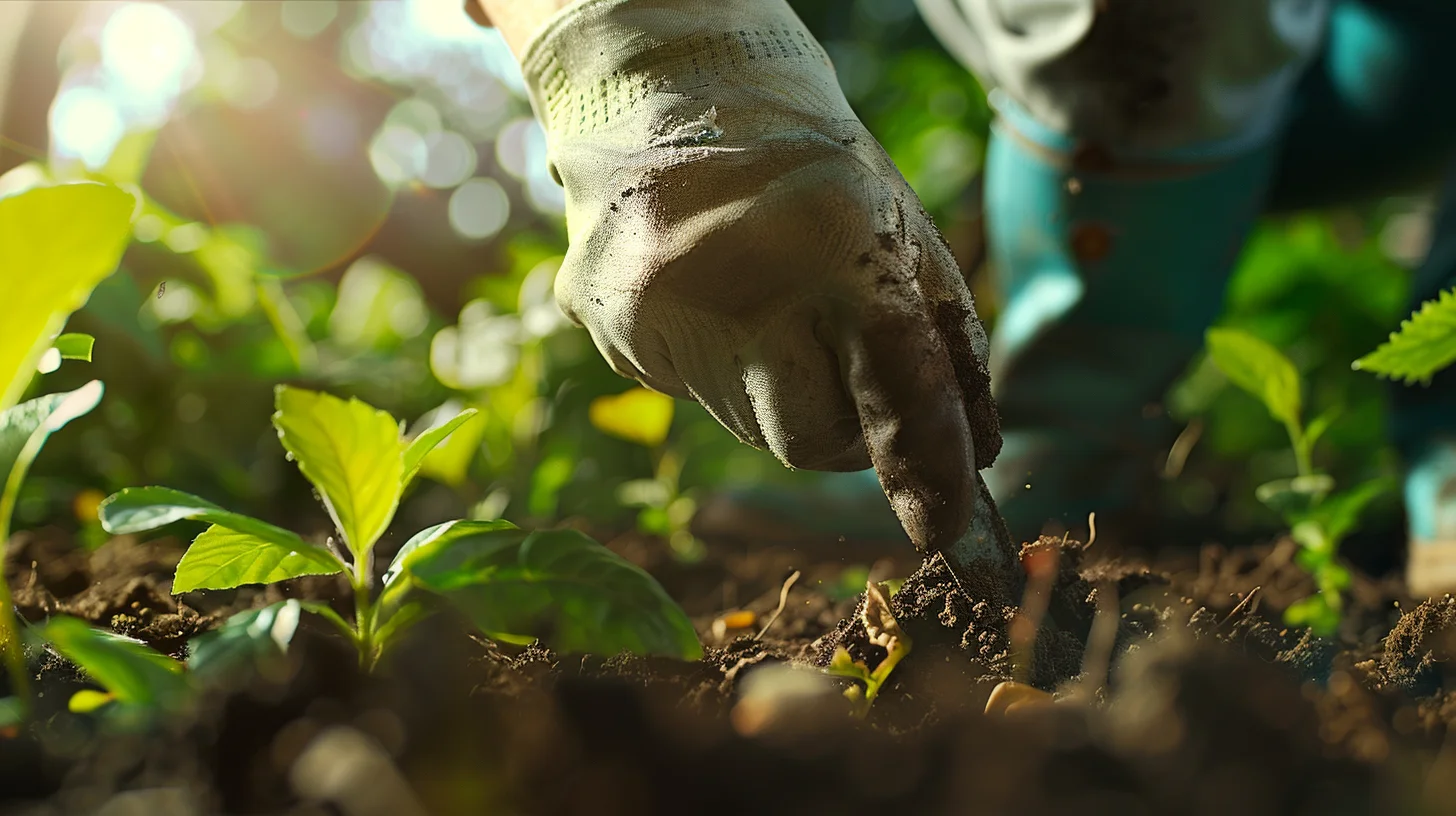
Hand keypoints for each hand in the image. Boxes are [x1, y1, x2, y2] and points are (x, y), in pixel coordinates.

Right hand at [523, 0, 1000, 551]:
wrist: (666, 90)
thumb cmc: (805, 163)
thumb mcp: (901, 226)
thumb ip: (944, 344)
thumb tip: (972, 459)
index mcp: (827, 233)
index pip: (892, 383)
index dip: (926, 463)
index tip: (943, 525)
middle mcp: (730, 278)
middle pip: (809, 440)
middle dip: (846, 427)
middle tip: (843, 360)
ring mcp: (650, 310)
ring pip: (749, 426)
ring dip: (781, 392)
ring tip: (770, 305)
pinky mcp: (603, 329)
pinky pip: (689, 395)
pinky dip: (720, 371)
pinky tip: (713, 301)